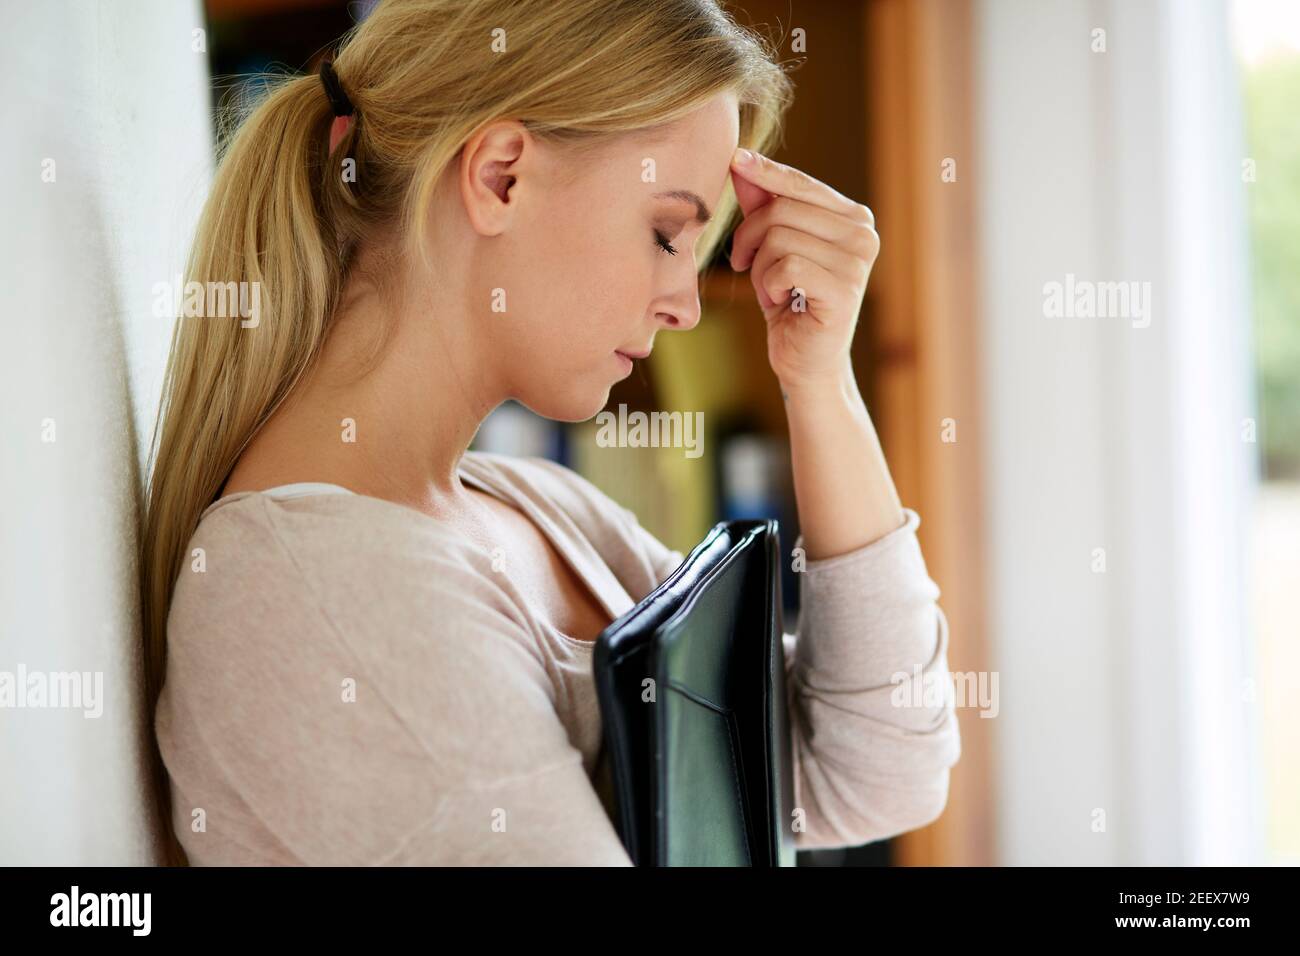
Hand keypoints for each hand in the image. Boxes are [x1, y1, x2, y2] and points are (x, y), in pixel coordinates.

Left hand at [727, 148, 879, 392]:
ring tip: (770, 286)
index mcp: (852, 217)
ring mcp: (858, 261)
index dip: (766, 173)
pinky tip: (781, 299)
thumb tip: (741, 162)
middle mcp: (863, 233)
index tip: (736, 159)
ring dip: (759, 266)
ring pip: (780, 238)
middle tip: (742, 262)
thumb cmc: (789, 302)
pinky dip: (769, 284)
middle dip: (750, 236)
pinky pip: (786, 266)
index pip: (801, 184)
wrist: (805, 361)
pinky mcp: (845, 289)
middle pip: (783, 209)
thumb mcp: (770, 248)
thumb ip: (762, 206)